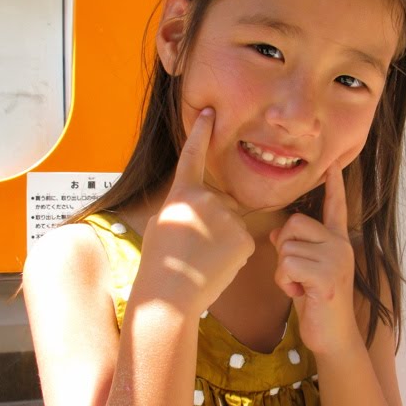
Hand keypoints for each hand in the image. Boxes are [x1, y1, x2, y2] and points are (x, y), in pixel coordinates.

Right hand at [144, 108, 254, 315]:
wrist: (170, 293)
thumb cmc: (161, 263)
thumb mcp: (164, 223)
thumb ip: (186, 205)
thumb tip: (207, 205)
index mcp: (182, 193)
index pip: (193, 156)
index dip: (201, 132)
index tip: (209, 112)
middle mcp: (207, 198)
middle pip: (222, 203)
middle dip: (214, 222)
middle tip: (194, 248)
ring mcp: (227, 217)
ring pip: (233, 224)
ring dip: (223, 240)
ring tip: (202, 259)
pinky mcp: (244, 238)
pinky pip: (243, 241)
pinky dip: (233, 254)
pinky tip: (216, 265)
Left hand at [270, 162, 360, 354]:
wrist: (333, 337)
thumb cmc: (316, 303)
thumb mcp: (303, 271)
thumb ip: (295, 248)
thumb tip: (277, 233)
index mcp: (337, 241)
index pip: (335, 207)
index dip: (334, 186)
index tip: (332, 164)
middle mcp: (341, 245)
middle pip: (294, 223)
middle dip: (284, 248)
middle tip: (296, 274)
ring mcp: (337, 258)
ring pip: (287, 247)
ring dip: (283, 272)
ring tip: (301, 287)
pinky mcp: (328, 275)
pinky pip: (288, 264)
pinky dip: (285, 282)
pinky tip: (301, 294)